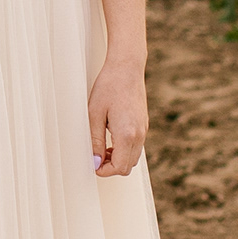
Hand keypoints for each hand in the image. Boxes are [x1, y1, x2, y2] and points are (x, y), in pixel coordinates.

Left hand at [89, 53, 147, 177]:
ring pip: (133, 158)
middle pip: (128, 166)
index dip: (104, 171)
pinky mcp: (144, 124)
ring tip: (102, 146)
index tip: (93, 163)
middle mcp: (139, 135)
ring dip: (118, 158)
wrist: (127, 68)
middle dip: (111, 167)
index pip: (120, 168)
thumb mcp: (94, 115)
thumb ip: (95, 141)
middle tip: (96, 156)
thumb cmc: (108, 87)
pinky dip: (124, 149)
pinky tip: (111, 137)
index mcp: (127, 134)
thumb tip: (95, 162)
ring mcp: (144, 130)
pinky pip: (136, 146)